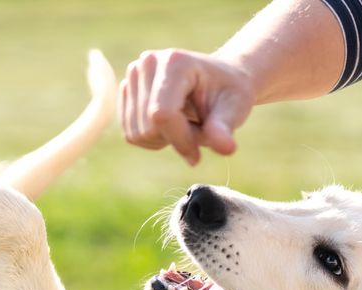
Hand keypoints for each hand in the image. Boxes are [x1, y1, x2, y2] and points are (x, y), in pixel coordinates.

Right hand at [121, 49, 254, 165]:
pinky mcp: (126, 90)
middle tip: (199, 131)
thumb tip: (226, 149)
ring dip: (164, 140)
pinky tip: (172, 125)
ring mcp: (133, 75)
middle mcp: (147, 63)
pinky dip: (152, 139)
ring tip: (186, 125)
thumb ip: (224, 129)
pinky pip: (131, 134)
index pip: (162, 114)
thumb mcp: (234, 109)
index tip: (198, 156)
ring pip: (137, 133)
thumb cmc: (229, 93)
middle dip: (175, 139)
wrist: (218, 79)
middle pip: (148, 126)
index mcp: (174, 62)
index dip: (180, 141)